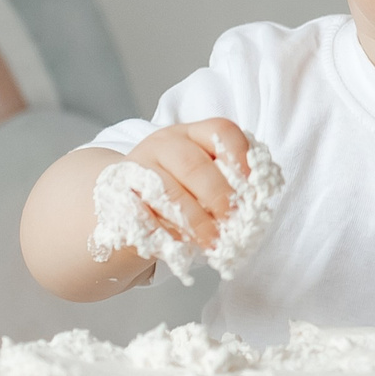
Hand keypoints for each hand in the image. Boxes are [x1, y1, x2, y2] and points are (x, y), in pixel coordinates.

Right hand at [122, 118, 252, 248]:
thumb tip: (254, 207)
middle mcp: (163, 144)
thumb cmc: (177, 190)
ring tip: (212, 241)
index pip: (220, 131)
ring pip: (168, 191)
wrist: (125, 201)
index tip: (252, 185)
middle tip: (232, 219)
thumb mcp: (202, 178)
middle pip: (193, 163)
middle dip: (217, 195)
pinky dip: (167, 232)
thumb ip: (227, 183)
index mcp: (191, 134)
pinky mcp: (120, 196)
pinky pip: (145, 214)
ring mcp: (138, 168)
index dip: (240, 155)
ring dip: (195, 220)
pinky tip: (182, 245)